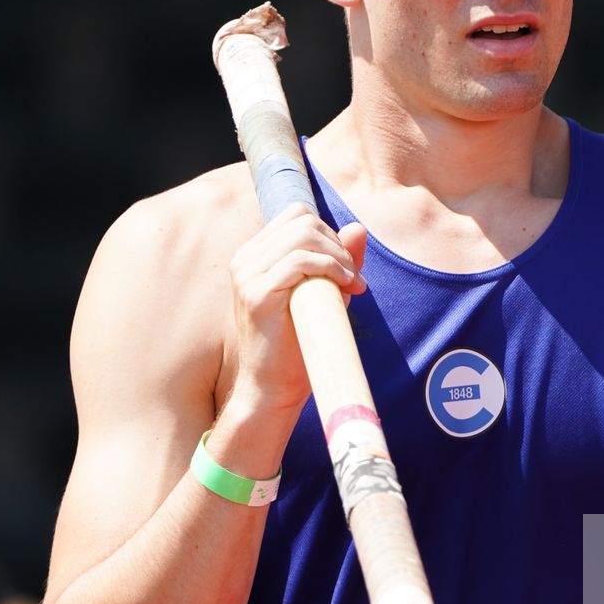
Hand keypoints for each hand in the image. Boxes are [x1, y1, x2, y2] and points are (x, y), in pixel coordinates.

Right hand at [226, 205, 368, 420]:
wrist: (273, 388)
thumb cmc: (298, 344)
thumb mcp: (323, 293)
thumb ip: (338, 260)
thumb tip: (358, 228)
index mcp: (254, 255)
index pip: (297, 215)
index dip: (328, 233)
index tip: (346, 266)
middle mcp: (245, 259)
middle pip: (303, 220)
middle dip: (337, 244)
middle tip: (353, 278)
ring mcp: (246, 275)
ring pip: (303, 235)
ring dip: (337, 256)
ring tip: (351, 283)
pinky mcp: (256, 294)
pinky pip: (298, 261)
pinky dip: (329, 267)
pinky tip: (345, 286)